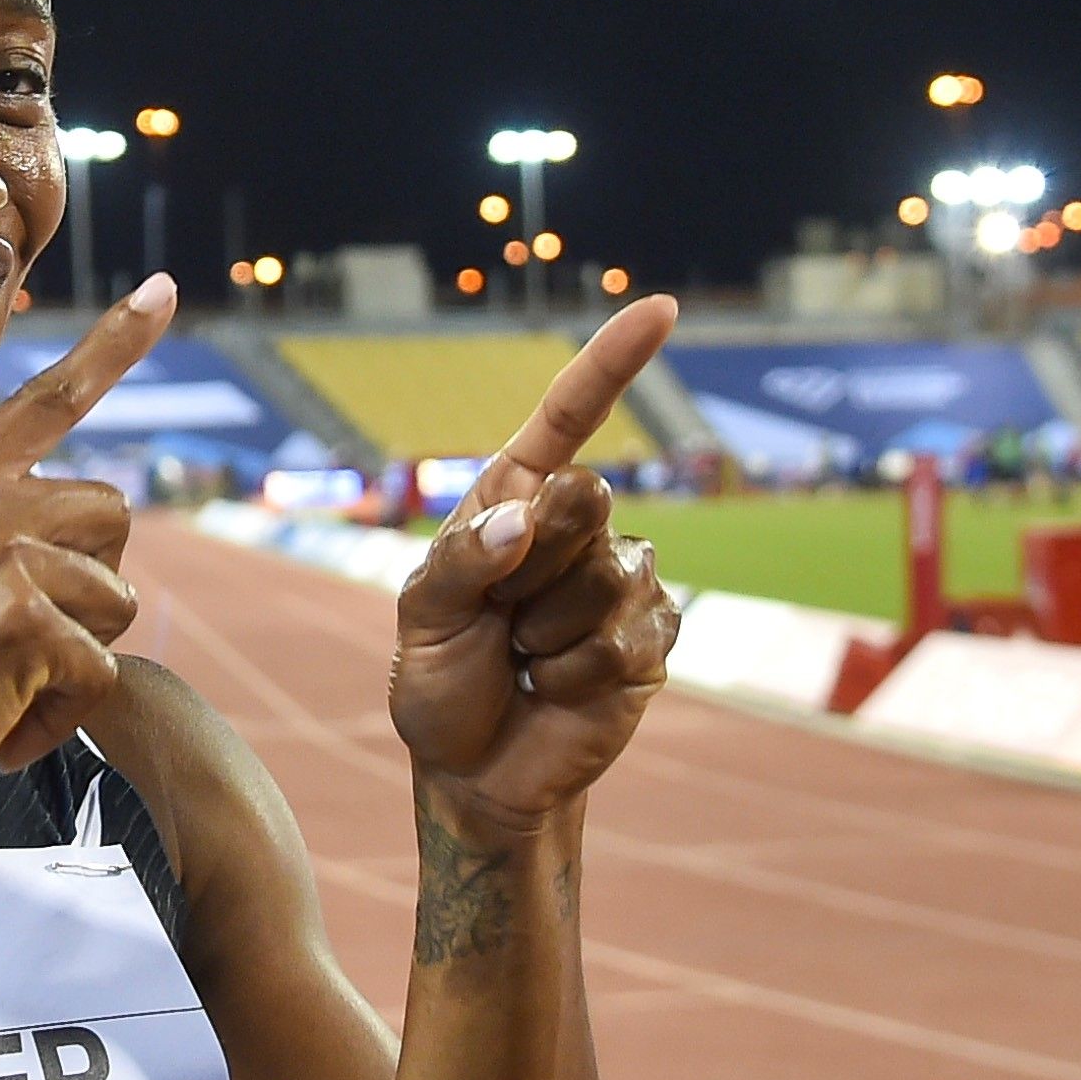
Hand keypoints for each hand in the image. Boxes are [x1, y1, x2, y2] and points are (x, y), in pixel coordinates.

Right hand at [0, 275, 175, 843]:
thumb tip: (6, 543)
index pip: (42, 402)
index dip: (112, 347)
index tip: (163, 292)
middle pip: (111, 513)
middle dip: (92, 586)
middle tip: (28, 646)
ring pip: (114, 599)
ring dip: (75, 663)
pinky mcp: (22, 623)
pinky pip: (97, 672)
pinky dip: (57, 720)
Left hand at [388, 296, 683, 838]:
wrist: (474, 770)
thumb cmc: (439, 682)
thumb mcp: (419, 618)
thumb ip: (459, 562)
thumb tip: (522, 520)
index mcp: (515, 498)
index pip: (571, 416)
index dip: (613, 361)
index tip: (662, 308)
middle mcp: (576, 529)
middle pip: (587, 497)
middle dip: (531, 562)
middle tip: (499, 616)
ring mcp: (623, 581)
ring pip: (605, 579)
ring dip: (545, 633)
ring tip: (524, 659)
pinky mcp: (651, 638)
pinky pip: (624, 640)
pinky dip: (574, 674)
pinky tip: (555, 688)